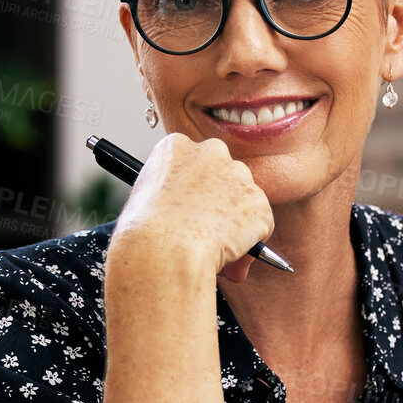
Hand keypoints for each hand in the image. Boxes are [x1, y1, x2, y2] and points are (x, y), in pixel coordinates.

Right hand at [109, 133, 274, 282]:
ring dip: (234, 225)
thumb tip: (187, 218)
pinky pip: (259, 227)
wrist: (165, 249)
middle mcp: (212, 152)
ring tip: (213, 250)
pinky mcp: (259, 204)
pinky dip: (248, 244)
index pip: (194, 165)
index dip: (192, 193)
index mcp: (177, 146)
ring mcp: (239, 177)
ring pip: (243, 203)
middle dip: (219, 204)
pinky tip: (226, 256)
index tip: (187, 212)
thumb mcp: (143, 202)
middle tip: (204, 232)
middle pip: (224, 178)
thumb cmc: (143, 232)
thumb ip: (170, 198)